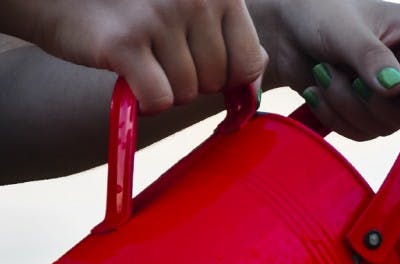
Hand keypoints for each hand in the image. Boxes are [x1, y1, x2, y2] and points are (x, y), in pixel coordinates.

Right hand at [0, 0, 266, 112]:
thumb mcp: (185, 6)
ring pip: (188, 93)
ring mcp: (159, 14)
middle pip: (217, 81)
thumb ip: (227, 33)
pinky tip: (130, 79)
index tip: (201, 68)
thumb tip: (258, 76)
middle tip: (160, 56)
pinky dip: (145, 101)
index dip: (227, 78)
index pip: (249, 61)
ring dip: (165, 89)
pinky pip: (160, 100)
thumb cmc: (129, 4)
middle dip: (192, 82)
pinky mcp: (125, 41)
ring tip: (141, 58)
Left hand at [250, 0, 399, 138]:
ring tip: (323, 72)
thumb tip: (396, 88)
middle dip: (373, 103)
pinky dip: (337, 115)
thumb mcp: (344, 29)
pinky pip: (364, 133)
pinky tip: (321, 90)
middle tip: (339, 74)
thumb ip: (370, 57)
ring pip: (386, 127)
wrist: (286, 33)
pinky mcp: (376, 115)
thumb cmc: (317, 13)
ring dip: (346, 105)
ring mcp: (398, 97)